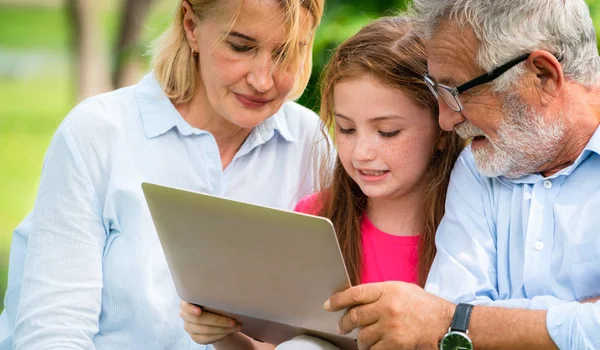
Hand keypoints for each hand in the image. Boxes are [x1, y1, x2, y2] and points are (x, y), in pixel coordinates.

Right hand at [180, 300, 240, 344]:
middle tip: (233, 321)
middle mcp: (185, 315)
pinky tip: (229, 331)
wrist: (213, 316)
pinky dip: (220, 335)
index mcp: (187, 301)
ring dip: (223, 329)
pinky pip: (207, 338)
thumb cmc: (212, 301)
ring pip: (205, 330)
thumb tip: (228, 292)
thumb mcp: (211, 296)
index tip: (199, 311)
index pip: (185, 306)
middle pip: (199, 320)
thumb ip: (212, 295)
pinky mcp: (195, 337)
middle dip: (218, 321)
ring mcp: (189, 327)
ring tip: (236, 326)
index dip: (191, 309)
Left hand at [324, 282, 455, 349]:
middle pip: (355, 316)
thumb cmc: (423, 305)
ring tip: (363, 339)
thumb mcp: (401, 289)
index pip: (355, 293)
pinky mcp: (396, 344)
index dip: (338, 300)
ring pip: (363, 336)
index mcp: (388, 290)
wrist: (445, 323)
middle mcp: (387, 307)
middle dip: (344, 323)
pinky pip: (374, 349)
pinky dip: (372, 349)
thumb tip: (356, 300)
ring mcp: (391, 327)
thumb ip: (379, 293)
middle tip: (342, 327)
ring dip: (360, 339)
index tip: (329, 305)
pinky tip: (374, 346)